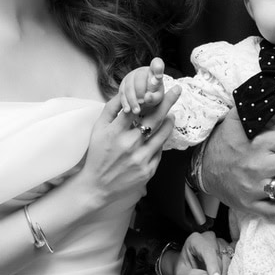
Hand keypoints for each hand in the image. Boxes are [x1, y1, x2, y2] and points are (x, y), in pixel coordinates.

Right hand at [77, 86, 180, 207]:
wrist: (97, 186)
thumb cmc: (97, 154)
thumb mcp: (98, 129)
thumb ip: (111, 109)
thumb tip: (125, 91)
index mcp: (115, 132)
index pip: (135, 108)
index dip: (148, 96)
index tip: (157, 88)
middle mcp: (129, 145)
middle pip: (154, 119)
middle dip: (167, 102)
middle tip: (177, 91)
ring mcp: (140, 159)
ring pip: (162, 135)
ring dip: (169, 122)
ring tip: (171, 115)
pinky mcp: (148, 171)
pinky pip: (159, 151)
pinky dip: (160, 142)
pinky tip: (158, 138)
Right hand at [118, 57, 165, 115]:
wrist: (142, 100)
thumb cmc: (153, 96)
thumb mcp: (157, 98)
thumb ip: (154, 97)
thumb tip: (147, 97)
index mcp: (154, 71)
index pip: (157, 63)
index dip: (157, 67)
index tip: (159, 77)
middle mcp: (142, 71)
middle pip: (139, 77)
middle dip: (140, 90)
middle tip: (142, 102)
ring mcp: (131, 77)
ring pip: (129, 85)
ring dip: (132, 99)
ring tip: (136, 111)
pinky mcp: (123, 85)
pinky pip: (122, 92)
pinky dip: (125, 102)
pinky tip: (127, 110)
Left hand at [167, 231, 232, 274]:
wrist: (187, 268)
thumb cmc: (183, 269)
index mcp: (197, 240)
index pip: (208, 252)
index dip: (213, 267)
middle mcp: (212, 240)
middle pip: (220, 262)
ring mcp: (223, 246)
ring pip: (228, 268)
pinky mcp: (230, 255)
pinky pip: (232, 271)